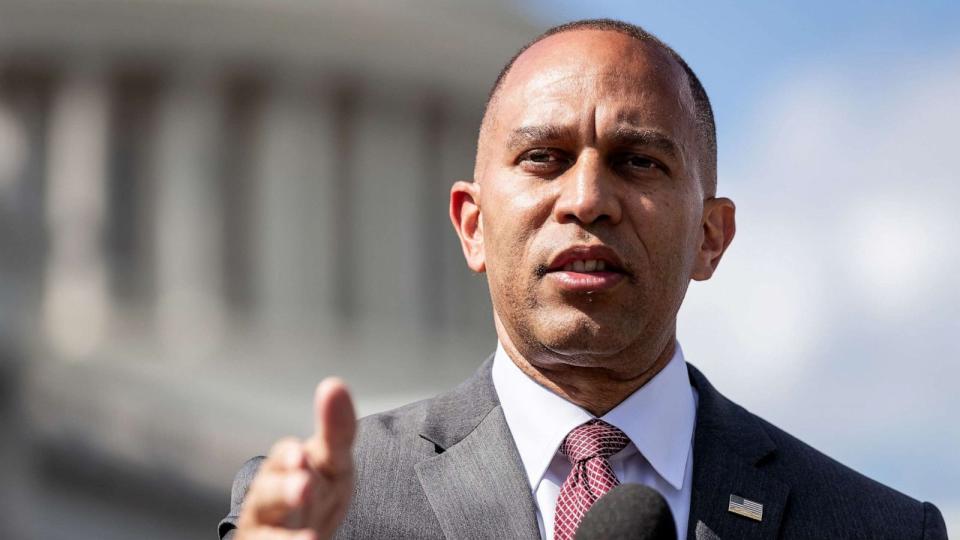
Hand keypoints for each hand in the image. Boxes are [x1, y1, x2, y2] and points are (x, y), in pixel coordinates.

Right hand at [237, 378, 356, 539]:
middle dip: (285, 491)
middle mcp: (267, 500)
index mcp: (283, 469)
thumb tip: (334, 384)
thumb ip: (336, 431)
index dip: (289, 458)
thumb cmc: (316, 491)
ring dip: (283, 536)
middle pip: (267, 495)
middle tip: (305, 489)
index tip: (301, 456)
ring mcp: (262, 530)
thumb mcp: (331, 462)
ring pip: (263, 532)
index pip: (283, 459)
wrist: (303, 532)